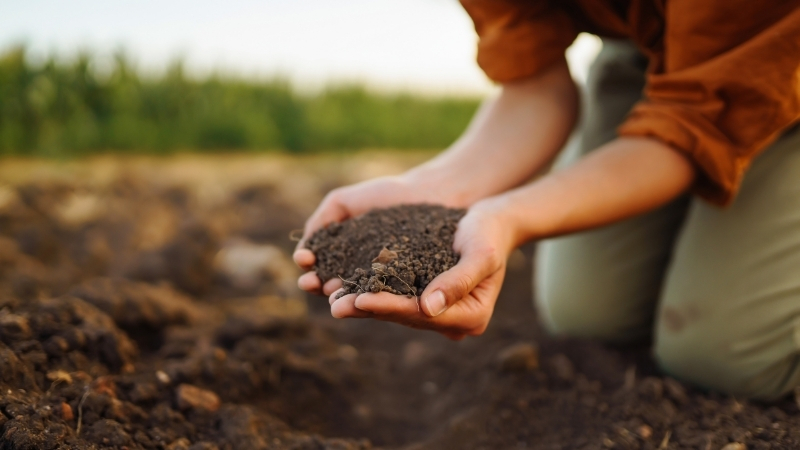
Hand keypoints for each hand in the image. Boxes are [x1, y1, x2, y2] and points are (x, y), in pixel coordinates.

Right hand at [293, 174, 459, 295]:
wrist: (429, 193)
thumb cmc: (387, 195)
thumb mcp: (344, 202)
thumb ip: (321, 220)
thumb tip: (303, 250)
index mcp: (344, 255)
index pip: (320, 267)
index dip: (309, 267)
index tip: (304, 260)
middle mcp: (361, 273)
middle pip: (333, 285)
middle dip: (318, 285)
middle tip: (311, 283)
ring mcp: (383, 282)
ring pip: (357, 294)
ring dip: (340, 296)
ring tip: (331, 293)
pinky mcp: (407, 288)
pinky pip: (387, 294)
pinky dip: (372, 297)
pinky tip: (361, 294)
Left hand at [328, 199, 514, 339]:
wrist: (491, 223)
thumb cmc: (489, 233)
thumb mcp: (480, 253)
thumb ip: (458, 280)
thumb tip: (428, 308)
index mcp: (471, 317)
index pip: (422, 315)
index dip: (389, 307)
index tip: (360, 299)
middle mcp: (453, 321)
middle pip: (404, 317)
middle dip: (368, 309)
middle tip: (334, 305)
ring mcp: (438, 312)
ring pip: (395, 310)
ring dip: (362, 304)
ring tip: (331, 299)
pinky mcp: (425, 298)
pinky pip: (394, 298)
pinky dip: (370, 292)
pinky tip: (343, 286)